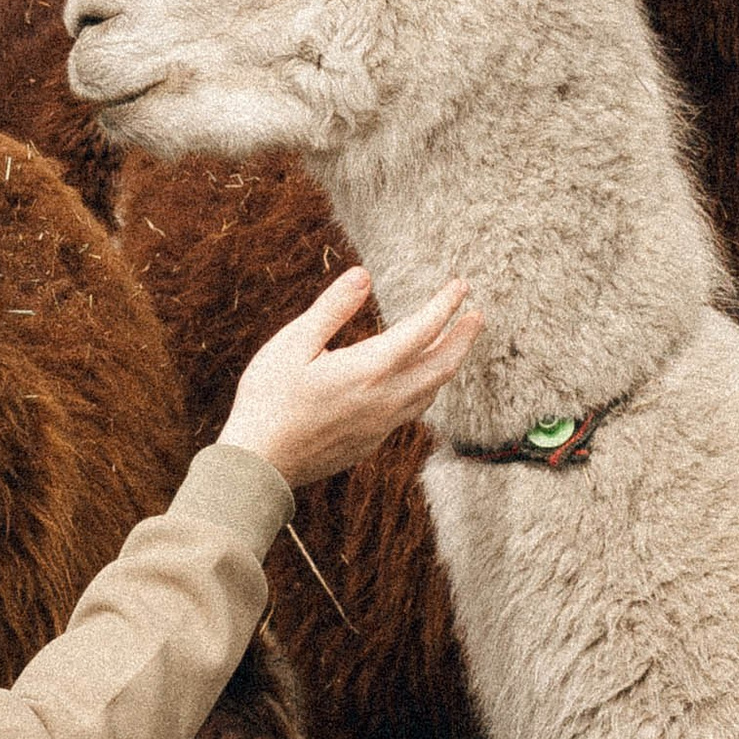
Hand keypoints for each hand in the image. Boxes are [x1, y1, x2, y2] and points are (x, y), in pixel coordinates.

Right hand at [219, 267, 482, 488]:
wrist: (260, 463)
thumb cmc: (268, 399)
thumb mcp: (293, 344)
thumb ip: (333, 308)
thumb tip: (363, 275)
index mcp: (369, 368)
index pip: (422, 330)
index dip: (445, 305)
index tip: (460, 286)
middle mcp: (386, 398)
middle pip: (441, 365)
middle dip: (463, 338)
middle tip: (478, 316)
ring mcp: (382, 425)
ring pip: (431, 391)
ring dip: (448, 364)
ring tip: (454, 345)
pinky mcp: (372, 441)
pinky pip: (413, 411)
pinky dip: (427, 388)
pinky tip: (419, 383)